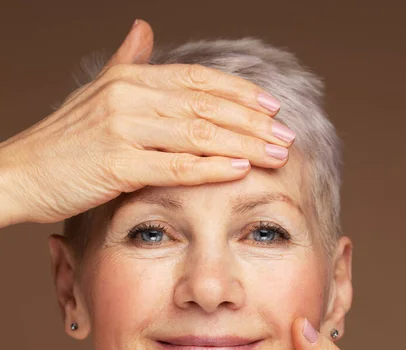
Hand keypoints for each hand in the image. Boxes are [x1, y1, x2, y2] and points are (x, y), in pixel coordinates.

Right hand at [1, 19, 293, 224]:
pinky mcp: (116, 163)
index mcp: (129, 79)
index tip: (272, 107)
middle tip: (286, 135)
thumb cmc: (62, 142)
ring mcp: (122, 127)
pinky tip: (239, 169)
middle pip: (206, 104)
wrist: (19, 172)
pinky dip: (210, 167)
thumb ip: (125, 62)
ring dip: (242, 143)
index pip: (198, 81)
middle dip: (252, 120)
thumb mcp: (96, 94)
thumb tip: (143, 28)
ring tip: (275, 153)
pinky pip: (175, 165)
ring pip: (197, 132)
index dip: (239, 93)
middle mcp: (129, 96)